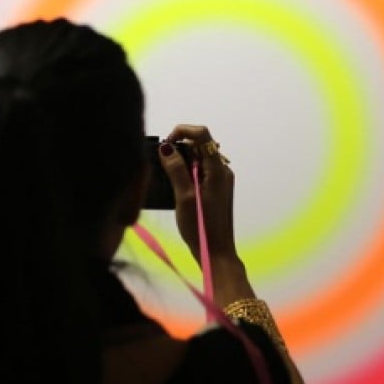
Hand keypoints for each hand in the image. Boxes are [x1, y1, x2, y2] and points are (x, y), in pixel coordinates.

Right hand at [157, 124, 236, 264]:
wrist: (216, 252)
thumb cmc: (201, 227)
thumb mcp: (184, 197)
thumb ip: (176, 169)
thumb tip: (167, 147)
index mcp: (217, 170)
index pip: (203, 134)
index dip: (183, 131)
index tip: (166, 143)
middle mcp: (222, 171)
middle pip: (201, 144)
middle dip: (180, 145)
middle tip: (162, 160)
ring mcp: (220, 181)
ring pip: (200, 157)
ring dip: (182, 159)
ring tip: (166, 172)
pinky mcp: (216, 190)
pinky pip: (202, 170)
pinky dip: (187, 170)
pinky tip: (175, 184)